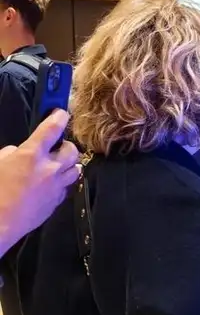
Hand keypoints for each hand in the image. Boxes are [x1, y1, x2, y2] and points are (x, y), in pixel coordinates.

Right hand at [0, 110, 79, 255]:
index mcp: (31, 155)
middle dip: (65, 145)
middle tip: (56, 147)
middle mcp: (49, 168)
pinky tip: (52, 184)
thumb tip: (17, 152)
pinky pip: (67, 186)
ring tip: (58, 165)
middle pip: (71, 149)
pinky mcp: (57, 201)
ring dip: (68, 163)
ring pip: (76, 168)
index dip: (59, 117)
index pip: (52, 129)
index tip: (62, 113)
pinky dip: (62, 181)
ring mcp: (56, 186)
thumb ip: (9, 154)